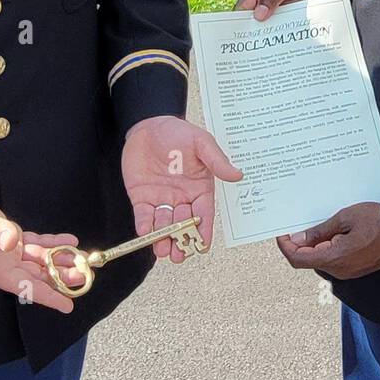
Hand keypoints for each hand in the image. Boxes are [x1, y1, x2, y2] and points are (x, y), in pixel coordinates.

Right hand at [0, 179, 79, 312]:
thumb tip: (12, 242)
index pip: (25, 286)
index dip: (47, 295)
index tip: (68, 305)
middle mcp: (0, 264)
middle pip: (36, 275)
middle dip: (59, 277)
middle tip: (84, 276)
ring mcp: (3, 252)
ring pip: (37, 261)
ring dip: (58, 261)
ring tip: (81, 261)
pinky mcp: (6, 238)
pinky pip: (33, 244)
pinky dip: (50, 243)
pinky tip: (67, 241)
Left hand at [122, 116, 242, 262]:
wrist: (149, 124)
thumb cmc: (178, 132)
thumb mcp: (201, 142)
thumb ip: (216, 160)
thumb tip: (237, 175)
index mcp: (200, 188)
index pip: (204, 215)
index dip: (204, 231)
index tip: (202, 247)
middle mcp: (182, 198)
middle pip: (184, 225)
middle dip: (181, 241)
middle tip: (179, 255)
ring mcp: (161, 199)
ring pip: (164, 225)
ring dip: (163, 239)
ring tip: (162, 251)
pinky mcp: (142, 197)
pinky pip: (144, 216)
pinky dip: (144, 226)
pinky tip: (145, 233)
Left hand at [276, 202, 379, 279]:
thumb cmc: (377, 222)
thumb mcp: (344, 218)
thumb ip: (319, 231)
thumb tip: (299, 239)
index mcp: (334, 258)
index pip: (298, 259)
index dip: (286, 247)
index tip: (282, 234)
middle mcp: (340, 270)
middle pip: (309, 260)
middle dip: (301, 243)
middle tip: (299, 224)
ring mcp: (348, 271)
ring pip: (321, 259)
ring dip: (315, 244)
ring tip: (319, 224)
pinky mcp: (355, 268)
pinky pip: (334, 260)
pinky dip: (327, 247)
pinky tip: (332, 232)